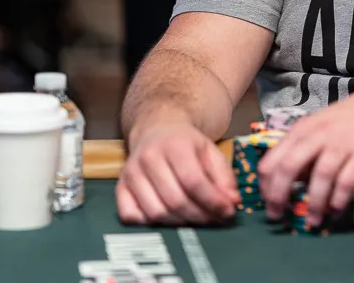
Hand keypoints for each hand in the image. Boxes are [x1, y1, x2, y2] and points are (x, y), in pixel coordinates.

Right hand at [116, 123, 238, 224]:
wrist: (156, 129)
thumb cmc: (185, 143)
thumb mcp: (210, 151)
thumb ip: (224, 177)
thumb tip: (232, 203)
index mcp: (174, 145)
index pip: (193, 181)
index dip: (212, 201)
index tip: (227, 212)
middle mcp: (149, 158)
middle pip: (175, 200)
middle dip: (199, 216)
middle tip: (214, 220)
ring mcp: (131, 173)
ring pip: (155, 212)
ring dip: (180, 223)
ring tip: (195, 219)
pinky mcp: (120, 186)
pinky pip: (131, 216)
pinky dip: (151, 224)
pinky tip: (168, 217)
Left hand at [258, 81, 353, 227]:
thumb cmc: (351, 120)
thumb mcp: (320, 128)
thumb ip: (302, 152)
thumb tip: (287, 184)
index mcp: (304, 129)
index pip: (273, 159)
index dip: (266, 185)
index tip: (268, 203)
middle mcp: (320, 135)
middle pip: (289, 167)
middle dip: (279, 196)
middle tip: (278, 216)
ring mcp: (344, 144)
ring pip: (320, 178)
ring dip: (313, 204)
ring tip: (312, 221)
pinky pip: (347, 183)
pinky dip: (339, 201)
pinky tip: (336, 211)